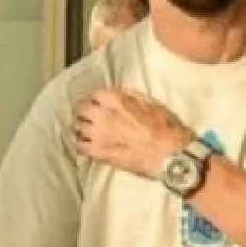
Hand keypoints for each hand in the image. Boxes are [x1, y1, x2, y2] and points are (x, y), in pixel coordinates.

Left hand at [73, 88, 195, 179]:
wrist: (167, 153)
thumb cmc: (163, 128)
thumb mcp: (150, 103)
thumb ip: (130, 96)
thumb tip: (119, 93)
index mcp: (115, 99)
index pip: (94, 95)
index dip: (95, 100)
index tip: (97, 104)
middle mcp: (102, 114)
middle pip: (81, 109)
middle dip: (84, 112)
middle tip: (89, 117)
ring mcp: (98, 133)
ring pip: (78, 127)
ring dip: (83, 128)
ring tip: (88, 132)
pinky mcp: (98, 151)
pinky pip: (80, 146)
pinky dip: (82, 144)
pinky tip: (88, 145)